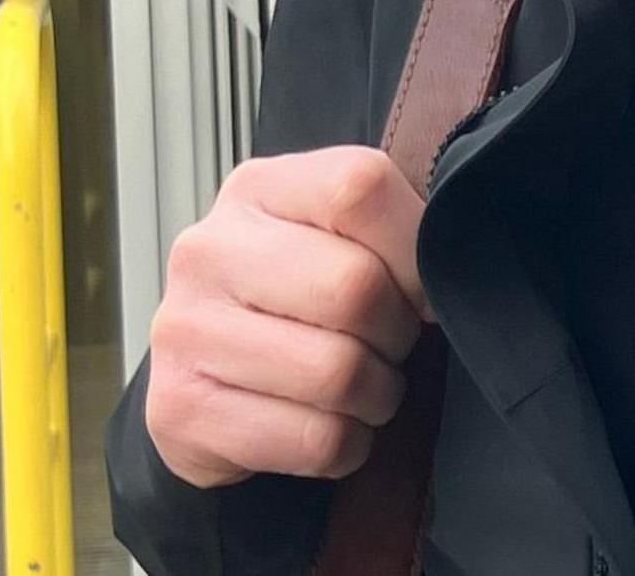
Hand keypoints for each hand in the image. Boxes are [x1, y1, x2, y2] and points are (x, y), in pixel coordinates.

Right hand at [141, 146, 431, 488]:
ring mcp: (185, 329)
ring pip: (336, 373)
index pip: (360, 189)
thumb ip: (393, 227)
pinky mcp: (181, 409)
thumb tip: (452, 266)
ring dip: (375, 395)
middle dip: (397, 332)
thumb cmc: (298, 300)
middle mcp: (209, 250)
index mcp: (258, 189)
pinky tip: (329, 424)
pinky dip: (346, 444)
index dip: (414, 248)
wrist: (213, 378)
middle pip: (353, 288)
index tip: (422, 288)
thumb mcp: (339, 238)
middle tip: (389, 344)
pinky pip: (313, 439)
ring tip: (362, 386)